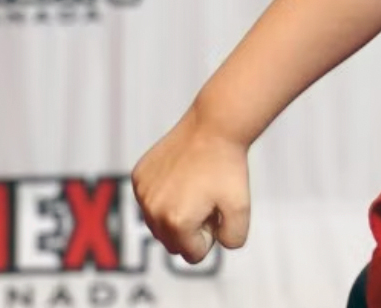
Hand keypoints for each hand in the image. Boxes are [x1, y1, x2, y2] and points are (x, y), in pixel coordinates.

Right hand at [131, 107, 250, 263]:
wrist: (213, 127)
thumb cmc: (228, 168)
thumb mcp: (242, 208)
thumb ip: (233, 238)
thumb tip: (216, 244)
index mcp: (177, 222)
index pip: (193, 254)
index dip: (211, 235)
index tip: (218, 211)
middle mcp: (153, 211)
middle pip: (171, 243)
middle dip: (191, 229)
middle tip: (208, 201)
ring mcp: (142, 193)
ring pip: (157, 224)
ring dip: (175, 215)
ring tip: (196, 188)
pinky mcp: (138, 177)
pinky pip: (149, 201)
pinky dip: (163, 196)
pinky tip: (181, 175)